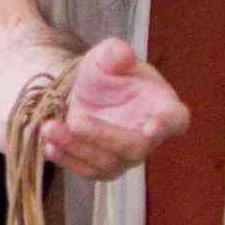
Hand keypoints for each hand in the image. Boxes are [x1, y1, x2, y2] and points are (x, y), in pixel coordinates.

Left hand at [42, 35, 189, 179]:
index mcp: (162, 105)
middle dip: (103, 136)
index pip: (175, 119)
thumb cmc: (109, 72)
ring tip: (50, 128)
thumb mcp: (107, 55)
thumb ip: (115, 52)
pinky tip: (49, 146)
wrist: (87, 92)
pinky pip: (88, 171)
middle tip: (76, 119)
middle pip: (134, 148)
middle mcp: (149, 137)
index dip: (167, 124)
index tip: (152, 128)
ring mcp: (127, 156)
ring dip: (77, 147)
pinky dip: (68, 160)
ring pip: (107, 163)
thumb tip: (123, 55)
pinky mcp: (104, 167)